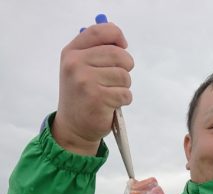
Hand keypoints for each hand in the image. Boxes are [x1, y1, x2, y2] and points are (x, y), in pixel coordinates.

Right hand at [52, 22, 133, 154]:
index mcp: (72, 53)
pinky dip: (124, 100)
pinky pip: (125, 94)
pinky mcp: (98, 98)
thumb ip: (96, 52)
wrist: (73, 128)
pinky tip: (113, 104)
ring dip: (124, 87)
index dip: (116, 36)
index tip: (123, 46)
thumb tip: (120, 41)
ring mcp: (86, 81)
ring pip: (124, 76)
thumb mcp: (80, 69)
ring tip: (113, 93)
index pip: (99, 32)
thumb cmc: (82, 97)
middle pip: (118, 54)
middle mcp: (76, 64)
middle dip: (126, 66)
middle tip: (120, 78)